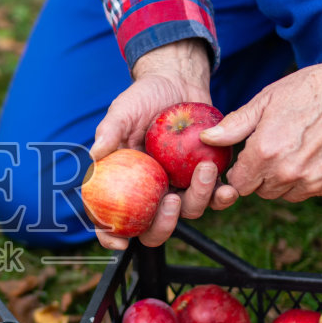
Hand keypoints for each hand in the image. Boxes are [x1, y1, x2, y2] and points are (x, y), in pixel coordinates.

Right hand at [89, 40, 215, 249]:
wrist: (177, 81)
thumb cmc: (144, 97)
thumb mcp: (122, 110)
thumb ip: (109, 131)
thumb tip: (95, 155)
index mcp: (124, 183)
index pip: (110, 219)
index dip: (111, 236)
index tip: (121, 241)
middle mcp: (150, 192)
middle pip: (153, 228)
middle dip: (164, 225)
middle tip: (171, 201)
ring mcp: (177, 186)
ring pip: (188, 212)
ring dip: (198, 199)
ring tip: (205, 169)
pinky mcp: (203, 178)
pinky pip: (214, 197)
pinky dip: (221, 196)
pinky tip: (226, 185)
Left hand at [199, 36, 321, 207]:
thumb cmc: (313, 89)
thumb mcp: (267, 99)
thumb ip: (235, 125)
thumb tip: (207, 139)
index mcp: (266, 153)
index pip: (238, 184)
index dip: (241, 171)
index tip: (249, 158)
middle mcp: (289, 174)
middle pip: (262, 191)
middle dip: (262, 176)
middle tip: (275, 149)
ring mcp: (315, 182)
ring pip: (287, 194)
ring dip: (286, 180)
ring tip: (298, 149)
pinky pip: (314, 191)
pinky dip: (313, 178)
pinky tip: (320, 153)